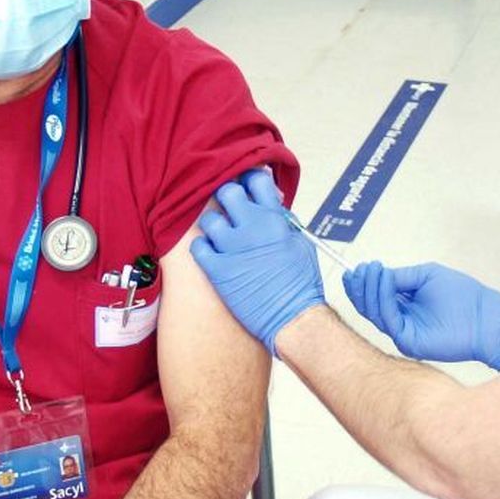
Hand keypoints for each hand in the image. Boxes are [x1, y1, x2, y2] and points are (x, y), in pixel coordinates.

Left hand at [191, 170, 323, 354]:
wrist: (292, 318)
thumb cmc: (300, 286)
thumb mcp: (301, 244)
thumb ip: (285, 222)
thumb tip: (273, 207)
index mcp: (275, 220)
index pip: (256, 180)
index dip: (249, 179)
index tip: (246, 185)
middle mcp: (252, 229)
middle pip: (227, 192)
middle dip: (227, 198)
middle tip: (229, 209)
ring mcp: (233, 249)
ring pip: (208, 220)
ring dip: (213, 226)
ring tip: (220, 236)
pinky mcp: (218, 270)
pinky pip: (198, 247)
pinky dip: (202, 248)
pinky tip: (211, 253)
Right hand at [342, 261, 499, 370]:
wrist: (486, 317)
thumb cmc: (464, 297)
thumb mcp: (426, 275)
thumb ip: (401, 277)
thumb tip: (377, 274)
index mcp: (405, 306)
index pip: (376, 297)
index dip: (363, 283)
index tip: (356, 269)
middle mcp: (401, 321)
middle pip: (370, 307)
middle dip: (360, 287)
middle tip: (357, 270)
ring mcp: (404, 333)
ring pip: (375, 313)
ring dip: (369, 290)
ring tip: (371, 270)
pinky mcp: (410, 342)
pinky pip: (389, 320)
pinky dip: (383, 299)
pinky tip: (384, 281)